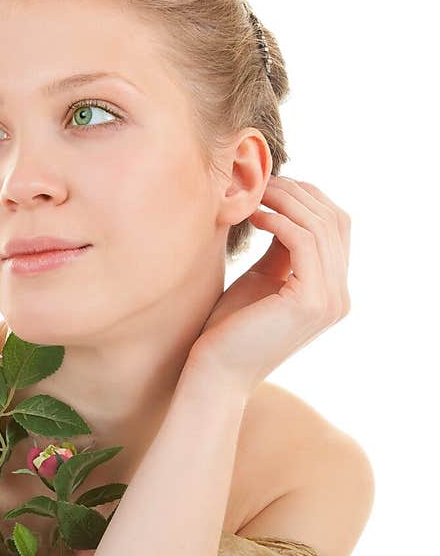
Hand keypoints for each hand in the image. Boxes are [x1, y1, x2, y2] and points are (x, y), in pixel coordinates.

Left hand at [191, 177, 350, 394]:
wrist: (216, 373)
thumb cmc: (228, 329)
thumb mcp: (262, 279)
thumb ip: (282, 249)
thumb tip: (284, 207)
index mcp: (332, 292)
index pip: (337, 227)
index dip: (308, 198)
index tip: (272, 186)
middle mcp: (339, 298)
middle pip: (335, 221)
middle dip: (299, 193)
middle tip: (262, 181)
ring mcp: (330, 302)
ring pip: (321, 227)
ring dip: (287, 201)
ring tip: (254, 194)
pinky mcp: (310, 302)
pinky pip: (305, 242)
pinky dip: (281, 220)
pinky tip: (255, 215)